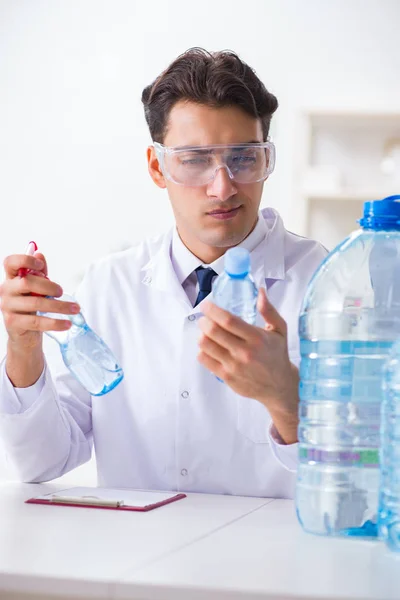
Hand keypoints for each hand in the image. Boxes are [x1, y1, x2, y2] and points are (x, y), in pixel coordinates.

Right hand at [0, 253, 79, 351]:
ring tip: (74, 309)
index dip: (25, 260)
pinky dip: (55, 323)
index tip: (41, 266)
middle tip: (61, 292)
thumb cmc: (31, 308)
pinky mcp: (13, 323)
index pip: (11, 262)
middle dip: (49, 286)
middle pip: (27, 282)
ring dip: (59, 306)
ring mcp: (7, 307)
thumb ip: (39, 273)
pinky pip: (37, 322)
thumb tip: (39, 255)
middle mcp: (6, 290)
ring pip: (35, 303)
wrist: (24, 334)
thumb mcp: (36, 288)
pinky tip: (66, 323)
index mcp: (11, 278)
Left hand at [197, 287, 298, 443]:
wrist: (279, 386)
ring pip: (205, 345)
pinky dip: (202, 350)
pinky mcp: (226, 377)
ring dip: (202, 334)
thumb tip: (260, 291)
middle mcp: (244, 352)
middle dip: (204, 321)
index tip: (206, 305)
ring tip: (206, 332)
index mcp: (257, 338)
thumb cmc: (277, 354)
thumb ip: (269, 310)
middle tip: (204, 318)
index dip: (213, 310)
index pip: (228, 321)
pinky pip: (204, 360)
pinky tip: (209, 347)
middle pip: (213, 332)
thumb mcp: (280, 330)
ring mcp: (233, 366)